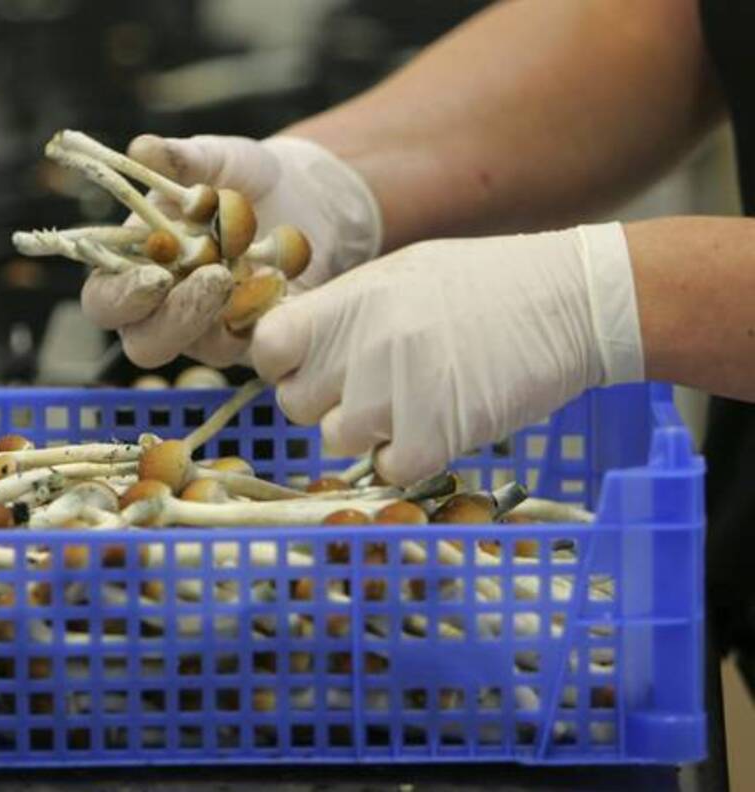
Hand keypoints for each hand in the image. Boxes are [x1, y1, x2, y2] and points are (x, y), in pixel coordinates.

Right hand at [81, 135, 382, 367]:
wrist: (310, 195)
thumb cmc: (244, 177)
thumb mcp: (218, 158)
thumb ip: (181, 157)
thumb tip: (142, 147)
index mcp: (135, 267)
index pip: (104, 301)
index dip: (120, 297)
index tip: (154, 275)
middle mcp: (164, 307)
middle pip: (143, 343)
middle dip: (172, 318)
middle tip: (213, 277)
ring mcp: (209, 329)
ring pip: (198, 351)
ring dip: (221, 319)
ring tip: (246, 274)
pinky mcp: (253, 337)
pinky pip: (251, 344)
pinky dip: (261, 315)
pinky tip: (278, 280)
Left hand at [250, 223, 644, 483]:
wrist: (572, 301)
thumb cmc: (487, 283)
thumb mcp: (400, 276)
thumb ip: (343, 312)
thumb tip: (296, 344)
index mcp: (347, 301)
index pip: (267, 348)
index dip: (281, 364)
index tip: (306, 366)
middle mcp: (359, 347)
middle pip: (297, 402)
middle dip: (326, 401)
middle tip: (374, 386)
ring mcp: (392, 395)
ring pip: (338, 439)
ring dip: (369, 431)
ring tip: (415, 400)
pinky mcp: (430, 437)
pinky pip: (387, 468)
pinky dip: (408, 457)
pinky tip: (438, 425)